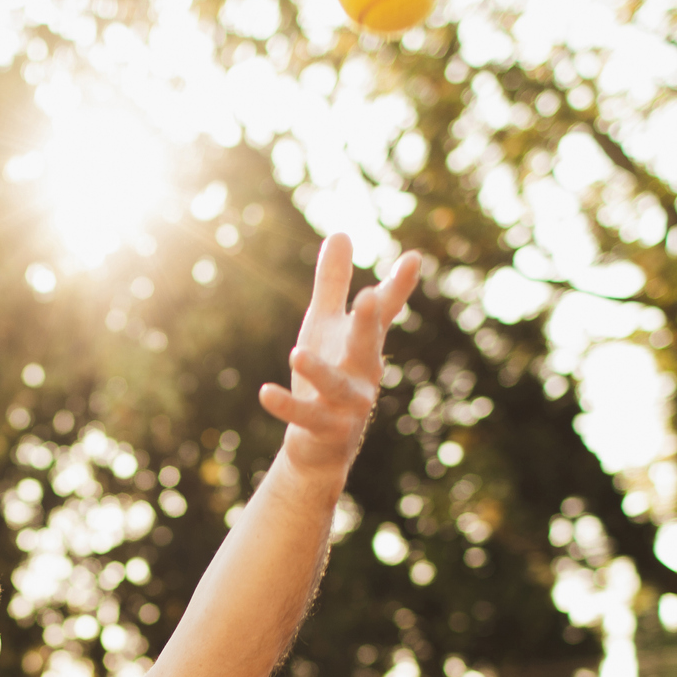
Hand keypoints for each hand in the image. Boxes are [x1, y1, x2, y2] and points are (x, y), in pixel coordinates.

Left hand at [259, 234, 421, 482]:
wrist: (318, 443)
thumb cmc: (326, 375)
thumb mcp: (325, 324)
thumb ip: (333, 283)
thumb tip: (341, 232)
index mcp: (363, 344)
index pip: (383, 311)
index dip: (397, 286)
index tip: (412, 258)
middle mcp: (363, 373)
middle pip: (368, 345)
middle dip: (369, 322)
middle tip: (369, 295)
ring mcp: (347, 406)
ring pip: (336, 387)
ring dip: (318, 371)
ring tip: (297, 354)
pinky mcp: (326, 431)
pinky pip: (306, 417)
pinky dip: (287, 406)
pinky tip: (265, 392)